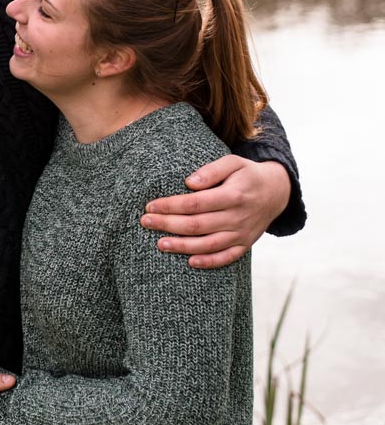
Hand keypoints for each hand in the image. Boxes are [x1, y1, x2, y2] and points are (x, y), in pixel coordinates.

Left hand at [141, 156, 289, 268]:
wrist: (277, 191)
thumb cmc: (247, 174)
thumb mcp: (233, 162)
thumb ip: (211, 170)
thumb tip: (189, 182)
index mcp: (233, 195)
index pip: (195, 203)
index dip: (171, 206)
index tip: (150, 206)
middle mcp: (238, 217)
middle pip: (197, 225)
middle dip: (168, 225)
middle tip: (145, 222)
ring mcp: (242, 233)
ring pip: (209, 244)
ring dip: (183, 246)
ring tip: (160, 244)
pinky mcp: (245, 244)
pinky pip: (227, 257)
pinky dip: (209, 262)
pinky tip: (190, 262)